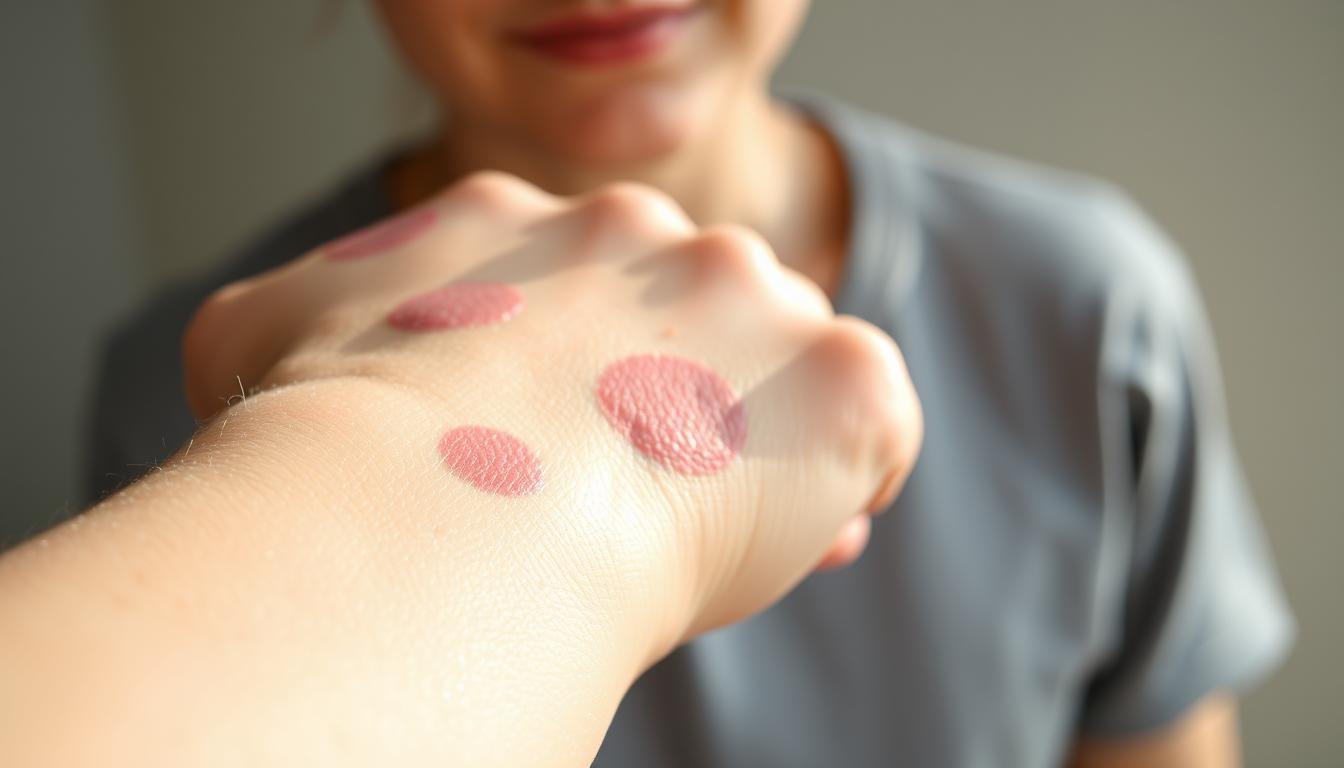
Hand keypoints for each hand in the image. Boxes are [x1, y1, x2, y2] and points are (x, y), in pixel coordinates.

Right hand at [184, 171, 921, 648]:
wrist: (432, 500)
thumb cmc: (334, 439)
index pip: (593, 288)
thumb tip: (307, 347)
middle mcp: (651, 234)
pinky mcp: (840, 378)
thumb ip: (311, 314)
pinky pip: (872, 424)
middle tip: (650, 498)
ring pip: (788, 365)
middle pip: (694, 318)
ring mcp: (754, 296)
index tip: (595, 445)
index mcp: (527, 228)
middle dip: (683, 404)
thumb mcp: (261, 336)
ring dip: (766, 443)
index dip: (599, 373)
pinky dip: (849, 478)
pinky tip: (809, 529)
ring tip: (716, 529)